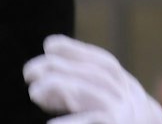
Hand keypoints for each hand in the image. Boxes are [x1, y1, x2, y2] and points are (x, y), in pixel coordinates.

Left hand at [24, 36, 161, 123]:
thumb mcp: (105, 108)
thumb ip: (80, 95)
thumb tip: (40, 86)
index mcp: (129, 90)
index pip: (104, 64)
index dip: (77, 51)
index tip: (49, 44)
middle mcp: (132, 101)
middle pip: (96, 77)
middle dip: (61, 69)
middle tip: (29, 72)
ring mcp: (127, 117)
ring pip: (94, 95)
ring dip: (63, 88)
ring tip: (34, 92)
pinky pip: (95, 122)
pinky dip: (73, 123)